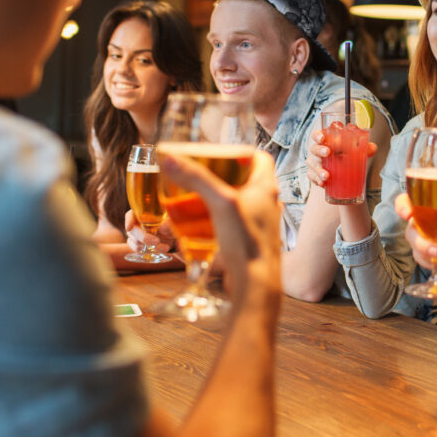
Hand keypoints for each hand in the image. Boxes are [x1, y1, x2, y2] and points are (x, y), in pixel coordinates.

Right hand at [124, 210, 176, 253]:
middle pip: (132, 229)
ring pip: (133, 240)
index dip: (129, 220)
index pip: (131, 214)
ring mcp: (137, 234)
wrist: (176, 236)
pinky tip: (156, 249)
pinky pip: (136, 248)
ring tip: (161, 244)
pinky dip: (145, 250)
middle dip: (143, 237)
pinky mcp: (139, 244)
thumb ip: (168, 223)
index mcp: (144, 212)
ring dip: (146, 244)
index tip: (129, 227)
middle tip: (156, 241)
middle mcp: (138, 222)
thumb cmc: (173, 224)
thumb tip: (162, 226)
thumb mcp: (173, 223)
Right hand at [160, 149, 281, 308]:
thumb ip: (196, 179)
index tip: (220, 152)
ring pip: (240, 202)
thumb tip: (169, 158)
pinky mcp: (249, 242)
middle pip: (247, 179)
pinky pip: (234, 223)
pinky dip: (218, 218)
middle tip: (202, 173)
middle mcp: (267, 204)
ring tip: (198, 195)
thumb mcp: (219, 203)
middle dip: (224, 174)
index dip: (241, 151)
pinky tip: (201, 222)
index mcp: (267, 188)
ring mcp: (260, 224)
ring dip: (220, 196)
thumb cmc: (246, 242)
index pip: (260, 158)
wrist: (255, 285)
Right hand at [306, 127, 377, 187]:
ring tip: (326, 175)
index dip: (318, 135)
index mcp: (324, 140)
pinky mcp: (314, 175)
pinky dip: (317, 180)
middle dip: (320, 150)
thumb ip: (364, 148)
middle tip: (328, 152)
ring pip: (313, 165)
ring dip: (319, 170)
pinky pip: (313, 177)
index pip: (317, 135)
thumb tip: (372, 148)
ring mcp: (314, 163)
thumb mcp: (353, 150)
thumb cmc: (343, 154)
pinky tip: (323, 183)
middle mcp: (317, 150)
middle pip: (314, 148)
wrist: (338, 169)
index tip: (323, 138)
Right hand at [394, 193, 436, 283]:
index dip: (402, 206)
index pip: (405, 202)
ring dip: (431, 256)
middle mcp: (419, 223)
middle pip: (410, 231)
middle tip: (436, 250)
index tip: (408, 213)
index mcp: (425, 207)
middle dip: (420, 243)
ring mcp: (420, 240)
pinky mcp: (424, 255)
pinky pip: (425, 261)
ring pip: (416, 249)